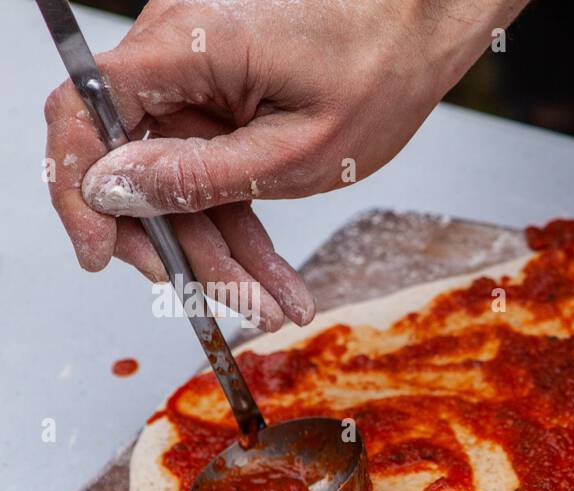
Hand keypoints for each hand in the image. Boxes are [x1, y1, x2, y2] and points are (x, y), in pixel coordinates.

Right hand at [45, 0, 524, 329]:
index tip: (99, 253)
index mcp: (183, 47)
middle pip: (138, 162)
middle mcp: (176, 51)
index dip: (78, 190)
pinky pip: (215, 164)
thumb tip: (111, 189)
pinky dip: (242, 220)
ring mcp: (199, 72)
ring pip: (184, 177)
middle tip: (227, 303)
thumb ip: (199, 176)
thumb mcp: (295, 151)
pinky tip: (274, 279)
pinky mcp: (226, 92)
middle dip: (182, 247)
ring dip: (224, 251)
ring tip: (272, 308)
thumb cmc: (380, 67)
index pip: (85, 114)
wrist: (423, 23)